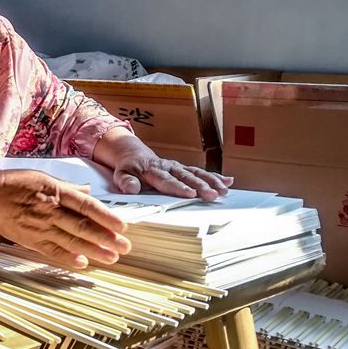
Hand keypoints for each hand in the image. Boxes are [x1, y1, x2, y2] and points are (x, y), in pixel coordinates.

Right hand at [0, 169, 131, 268]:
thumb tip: (88, 191)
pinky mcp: (32, 241)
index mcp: (55, 192)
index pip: (86, 206)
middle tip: (125, 246)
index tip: (122, 226)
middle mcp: (50, 211)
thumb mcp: (42, 177)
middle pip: (82, 227)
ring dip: (93, 251)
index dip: (106, 217)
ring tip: (112, 257)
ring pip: (71, 242)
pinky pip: (52, 251)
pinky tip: (82, 263)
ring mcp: (41, 228)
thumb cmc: (14, 184)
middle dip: (106, 238)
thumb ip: (67, 186)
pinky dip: (67, 258)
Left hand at [112, 150, 232, 200]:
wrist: (133, 154)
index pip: (166, 180)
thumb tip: (131, 187)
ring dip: (210, 181)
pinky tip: (228, 181)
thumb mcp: (120, 174)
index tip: (190, 193)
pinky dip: (214, 176)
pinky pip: (199, 171)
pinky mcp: (183, 168)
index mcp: (151, 170)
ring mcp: (176, 167)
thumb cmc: (127, 168)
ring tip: (223, 190)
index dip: (178, 187)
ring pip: (195, 173)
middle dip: (200, 185)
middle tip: (212, 194)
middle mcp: (167, 167)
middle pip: (185, 177)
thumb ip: (125, 181)